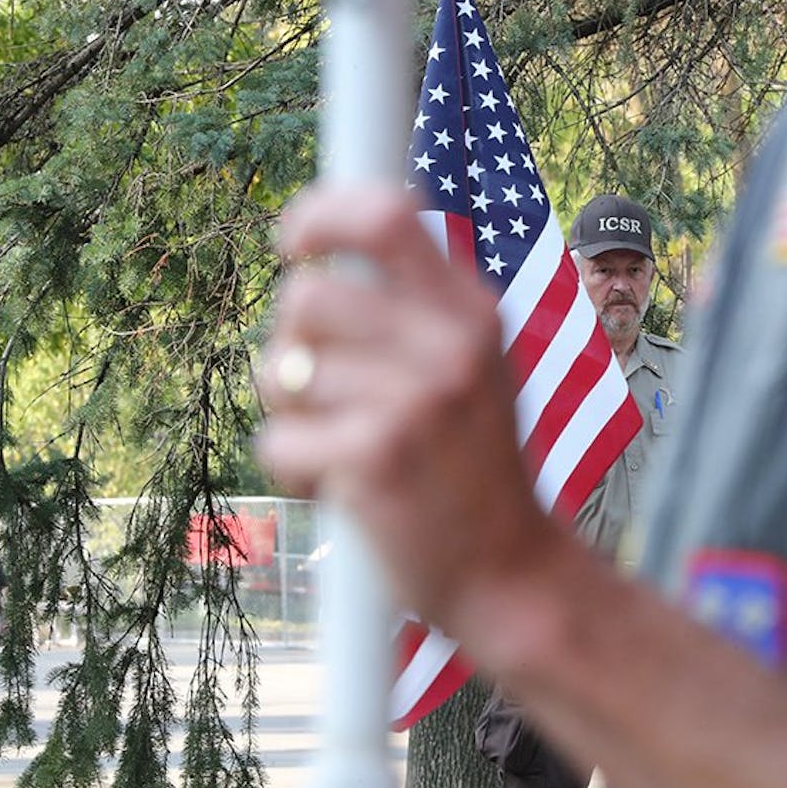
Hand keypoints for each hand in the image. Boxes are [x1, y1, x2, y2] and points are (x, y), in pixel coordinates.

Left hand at [256, 185, 562, 631]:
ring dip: (293, 417)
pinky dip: (294, 471)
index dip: (320, 215)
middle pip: (307, 296)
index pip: (386, 215)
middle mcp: (449, 346)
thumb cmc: (470, 468)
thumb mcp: (471, 369)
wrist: (508, 572)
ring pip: (281, 372)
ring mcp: (414, 401)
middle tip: (325, 392)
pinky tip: (341, 488)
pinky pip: (277, 441)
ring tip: (344, 447)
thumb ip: (411, 309)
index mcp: (473, 313)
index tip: (294, 245)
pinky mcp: (374, 458)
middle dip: (291, 346)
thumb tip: (313, 254)